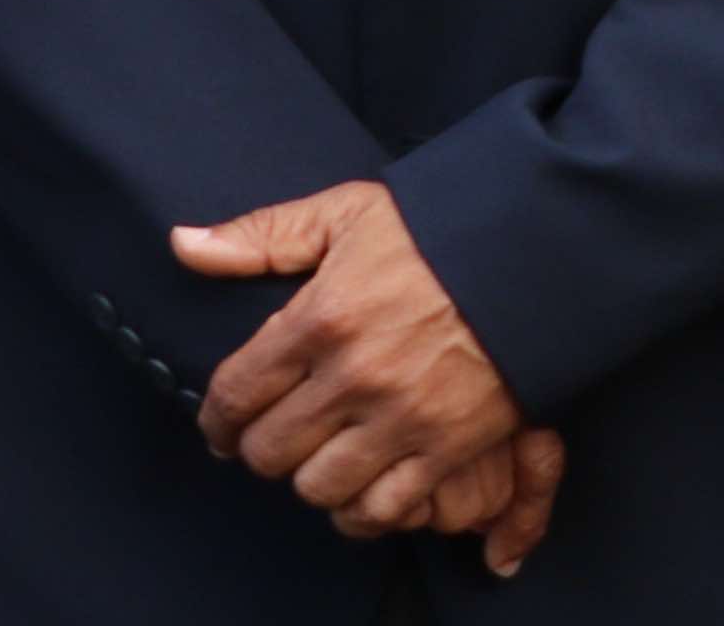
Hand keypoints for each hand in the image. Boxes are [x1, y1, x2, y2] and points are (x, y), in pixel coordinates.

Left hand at [170, 181, 560, 565]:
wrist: (540, 249)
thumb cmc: (440, 228)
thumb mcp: (348, 212)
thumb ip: (262, 235)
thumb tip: (184, 244)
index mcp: (321, 315)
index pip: (235, 394)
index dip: (217, 420)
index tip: (221, 427)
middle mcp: (354, 374)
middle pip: (270, 450)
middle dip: (261, 448)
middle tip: (273, 438)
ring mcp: (402, 416)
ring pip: (318, 487)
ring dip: (310, 479)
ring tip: (318, 460)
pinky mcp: (447, 447)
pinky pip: (382, 509)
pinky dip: (362, 510)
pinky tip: (361, 488)